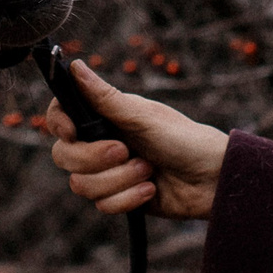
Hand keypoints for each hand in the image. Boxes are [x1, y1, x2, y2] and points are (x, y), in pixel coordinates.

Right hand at [44, 60, 227, 218]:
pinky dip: (129, 198)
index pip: (61, 115)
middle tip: (126, 151)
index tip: (74, 132)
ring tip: (148, 171)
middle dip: (95, 158)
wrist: (213, 180)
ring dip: (118, 180)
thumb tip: (75, 67)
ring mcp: (109, 172)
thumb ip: (104, 98)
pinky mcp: (120, 197)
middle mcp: (102, 141)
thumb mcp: (143, 117)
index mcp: (105, 116)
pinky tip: (152, 190)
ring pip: (82, 185)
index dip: (59, 124)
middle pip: (65, 156)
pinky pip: (103, 205)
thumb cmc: (184, 139)